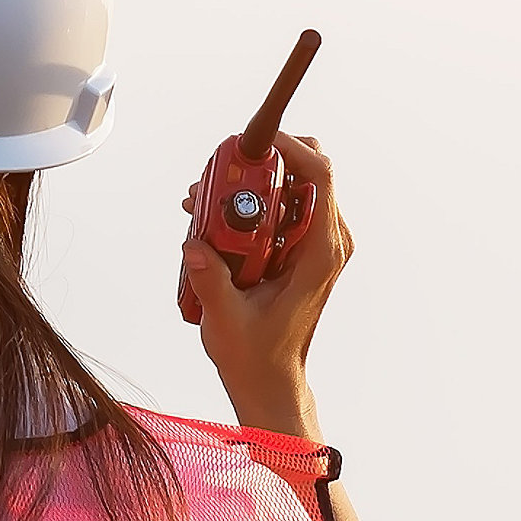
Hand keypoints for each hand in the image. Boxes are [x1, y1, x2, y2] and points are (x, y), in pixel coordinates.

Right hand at [183, 130, 352, 439]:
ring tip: (205, 203)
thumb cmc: (257, 352)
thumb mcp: (227, 318)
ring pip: (292, 187)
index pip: (321, 179)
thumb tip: (195, 243)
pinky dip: (250, 204)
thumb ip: (212, 280)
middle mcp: (325, 243)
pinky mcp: (299, 250)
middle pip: (309, 172)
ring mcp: (315, 245)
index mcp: (320, 254)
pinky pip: (281, 208)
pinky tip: (212, 220)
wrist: (268, 376)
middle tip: (220, 177)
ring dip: (250, 185)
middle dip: (264, 164)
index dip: (293, 149)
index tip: (256, 143)